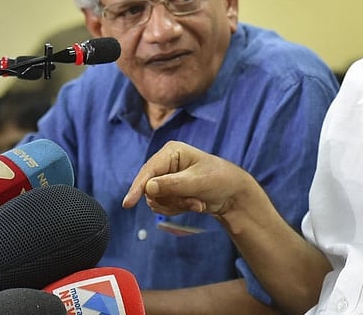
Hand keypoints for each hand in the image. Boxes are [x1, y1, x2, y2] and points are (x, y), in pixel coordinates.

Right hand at [122, 140, 251, 216]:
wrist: (233, 194)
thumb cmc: (220, 180)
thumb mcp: (198, 182)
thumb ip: (173, 185)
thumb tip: (148, 188)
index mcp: (171, 152)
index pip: (149, 171)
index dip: (138, 187)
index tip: (128, 203)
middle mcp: (165, 164)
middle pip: (149, 189)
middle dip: (170, 200)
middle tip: (191, 202)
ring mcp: (166, 179)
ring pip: (155, 200)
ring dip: (176, 206)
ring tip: (196, 202)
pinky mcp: (169, 192)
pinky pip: (162, 207)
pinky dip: (178, 209)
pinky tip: (195, 204)